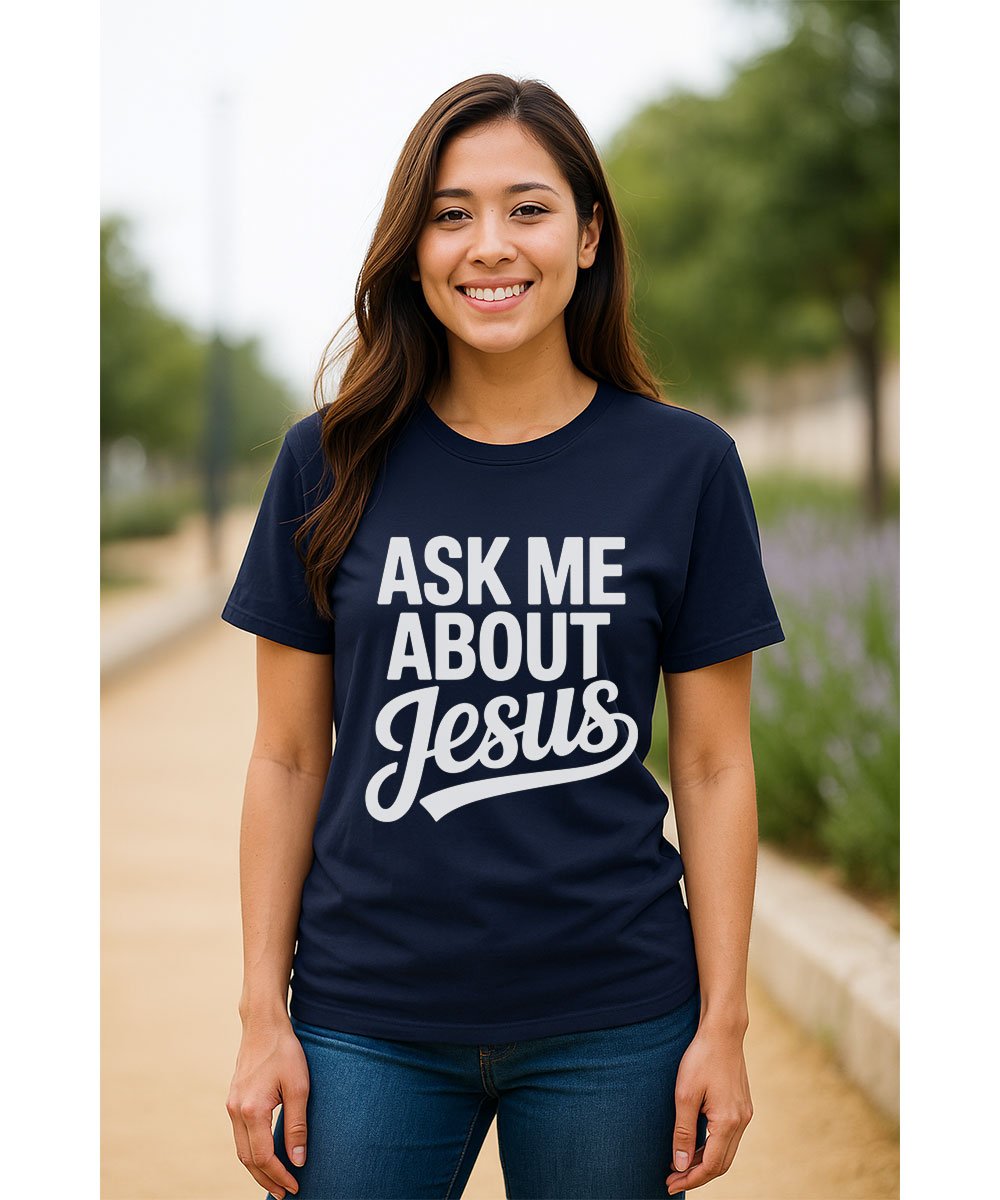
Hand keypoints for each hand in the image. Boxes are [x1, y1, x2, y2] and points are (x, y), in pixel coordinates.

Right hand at [226, 1016, 309, 1198]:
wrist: (263, 1025)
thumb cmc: (284, 1051)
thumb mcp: (299, 1086)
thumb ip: (297, 1125)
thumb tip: (298, 1159)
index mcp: (252, 1110)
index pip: (263, 1156)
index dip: (279, 1175)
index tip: (295, 1186)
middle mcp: (236, 1111)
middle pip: (248, 1159)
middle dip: (266, 1180)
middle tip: (284, 1193)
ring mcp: (231, 1106)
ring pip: (241, 1150)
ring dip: (257, 1169)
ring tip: (275, 1181)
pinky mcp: (233, 1100)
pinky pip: (239, 1136)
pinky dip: (251, 1152)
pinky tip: (264, 1155)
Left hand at [665, 1026, 752, 1193]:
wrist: (723, 1031)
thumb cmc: (701, 1058)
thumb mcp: (685, 1095)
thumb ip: (683, 1132)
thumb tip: (680, 1164)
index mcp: (728, 1121)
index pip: (711, 1165)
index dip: (690, 1179)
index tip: (670, 1184)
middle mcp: (742, 1122)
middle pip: (721, 1164)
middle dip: (696, 1175)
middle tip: (672, 1179)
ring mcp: (745, 1114)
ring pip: (726, 1152)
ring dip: (704, 1162)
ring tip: (679, 1165)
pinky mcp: (742, 1106)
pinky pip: (728, 1137)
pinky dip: (711, 1147)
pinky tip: (695, 1145)